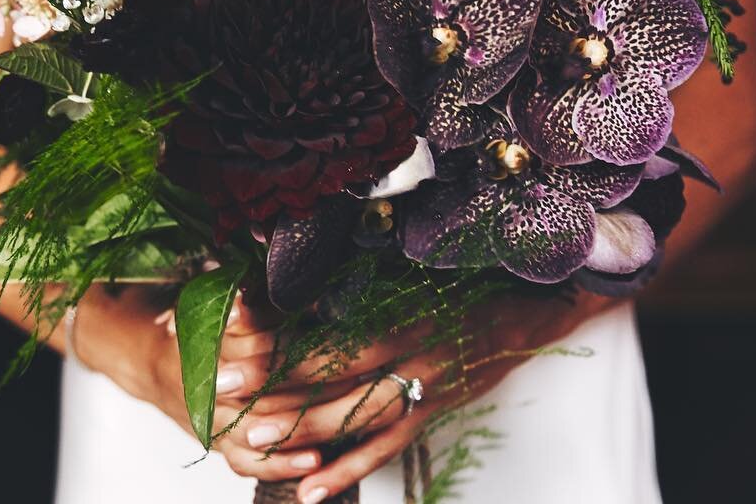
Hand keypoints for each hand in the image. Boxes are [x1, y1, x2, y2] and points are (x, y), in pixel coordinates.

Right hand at [71, 286, 336, 481]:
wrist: (147, 360)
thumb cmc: (189, 321)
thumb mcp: (215, 296)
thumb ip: (252, 296)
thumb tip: (289, 280)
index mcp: (205, 339)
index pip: (256, 345)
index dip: (297, 343)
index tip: (339, 336)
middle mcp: (206, 382)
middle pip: (265, 390)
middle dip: (315, 384)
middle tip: (359, 372)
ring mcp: (211, 418)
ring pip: (260, 428)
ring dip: (307, 423)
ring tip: (347, 411)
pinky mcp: (217, 443)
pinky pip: (248, 461)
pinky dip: (280, 463)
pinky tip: (314, 460)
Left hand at [214, 288, 605, 501]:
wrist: (528, 313)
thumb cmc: (467, 284)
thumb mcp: (414, 273)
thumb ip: (364, 281)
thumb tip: (305, 282)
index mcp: (402, 312)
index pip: (332, 334)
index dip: (283, 343)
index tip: (238, 342)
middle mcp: (411, 353)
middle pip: (335, 378)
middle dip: (276, 387)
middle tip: (226, 391)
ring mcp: (423, 388)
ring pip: (356, 418)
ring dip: (303, 433)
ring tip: (254, 441)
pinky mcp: (433, 413)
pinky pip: (387, 449)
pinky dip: (349, 470)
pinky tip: (312, 489)